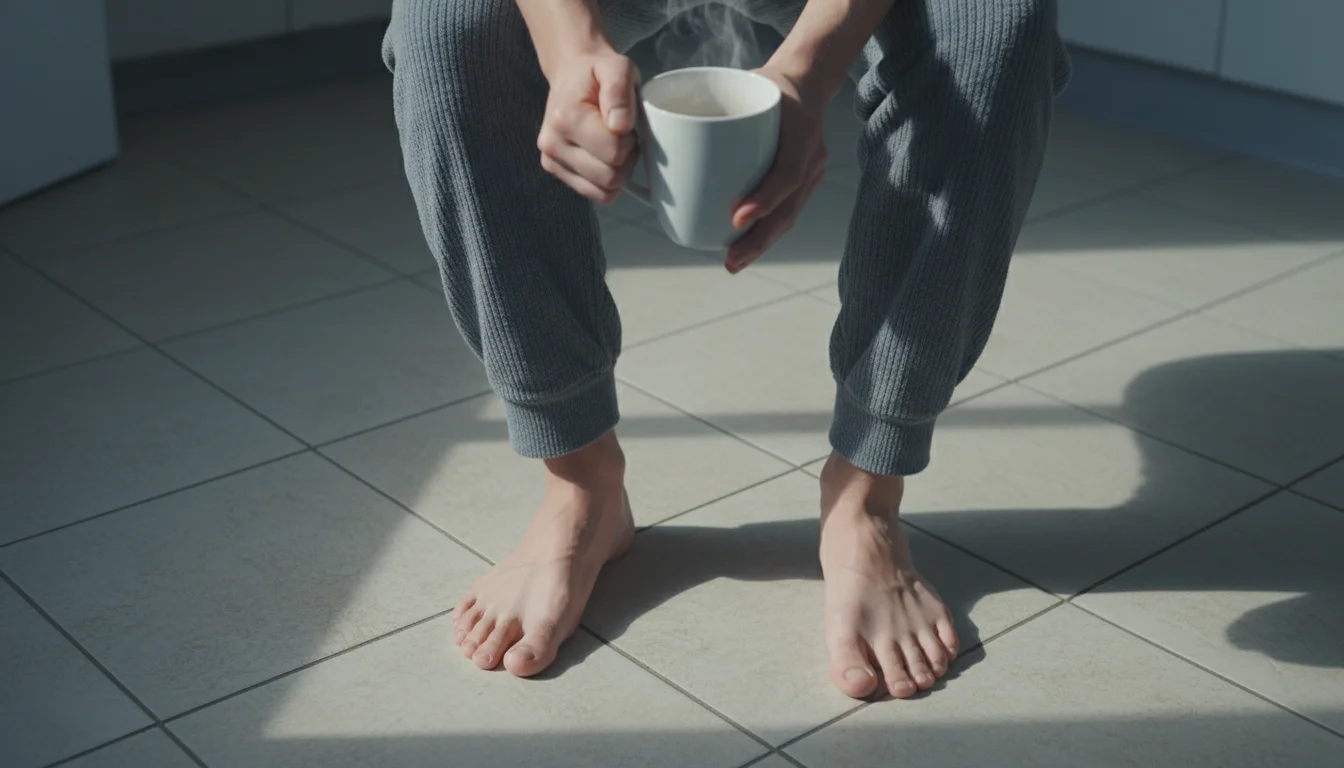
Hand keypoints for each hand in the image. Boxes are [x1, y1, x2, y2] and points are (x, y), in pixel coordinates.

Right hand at [536, 50, 641, 203]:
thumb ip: (619, 92)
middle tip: (622, 136)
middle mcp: (552, 144)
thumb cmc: (597, 72)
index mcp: (566, 118)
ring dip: (617, 172)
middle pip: (609, 176)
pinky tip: (603, 158)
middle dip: (625, 159)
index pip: (614, 152)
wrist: (570, 71)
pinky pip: (594, 193)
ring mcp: (550, 160)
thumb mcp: (617, 68)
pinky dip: (606, 182)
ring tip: (613, 145)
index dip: (630, 140)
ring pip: (603, 191)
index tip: (625, 123)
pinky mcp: (553, 170)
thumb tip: (620, 125)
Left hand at [727, 67, 828, 273]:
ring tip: (733, 262)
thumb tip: (650, 129)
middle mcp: (812, 153)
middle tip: (729, 260)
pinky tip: (746, 247)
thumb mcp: (741, 82)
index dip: (764, 198)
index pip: (787, 171)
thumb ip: (707, 106)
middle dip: (759, 239)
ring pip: (789, 215)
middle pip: (789, 206)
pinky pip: (788, 211)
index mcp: (799, 127)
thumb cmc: (761, 83)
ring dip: (761, 243)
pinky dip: (766, 231)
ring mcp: (813, 170)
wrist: (805, 80)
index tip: (735, 218)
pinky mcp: (806, 180)